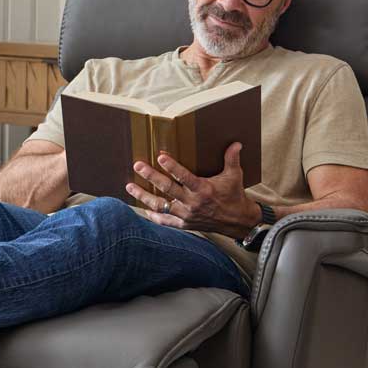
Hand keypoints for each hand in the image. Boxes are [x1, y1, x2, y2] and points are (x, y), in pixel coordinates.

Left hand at [125, 143, 261, 236]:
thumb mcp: (235, 175)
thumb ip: (232, 159)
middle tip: (138, 166)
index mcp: (204, 189)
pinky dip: (154, 216)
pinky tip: (144, 209)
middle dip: (151, 177)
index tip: (160, 156)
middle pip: (167, 189)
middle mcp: (193, 203)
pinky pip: (165, 221)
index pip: (185, 177)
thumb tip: (236, 143)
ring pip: (161, 205)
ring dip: (144, 196)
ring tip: (130, 186)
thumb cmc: (234, 196)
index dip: (172, 167)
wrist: (237, 221)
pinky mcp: (184, 224)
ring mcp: (186, 215)